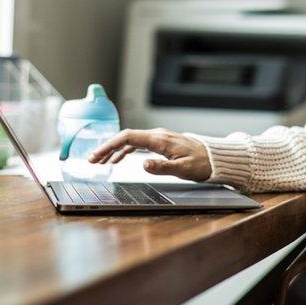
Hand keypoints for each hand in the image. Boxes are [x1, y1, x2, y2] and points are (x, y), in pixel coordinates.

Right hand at [88, 128, 211, 181]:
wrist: (214, 158)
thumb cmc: (201, 164)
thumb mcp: (183, 169)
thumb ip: (162, 167)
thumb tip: (143, 163)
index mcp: (160, 140)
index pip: (128, 137)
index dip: (109, 145)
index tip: (97, 155)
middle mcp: (157, 135)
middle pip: (125, 137)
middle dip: (106, 148)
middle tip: (91, 160)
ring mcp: (158, 138)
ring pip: (130, 141)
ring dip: (113, 150)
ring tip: (100, 161)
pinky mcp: (160, 142)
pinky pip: (137, 144)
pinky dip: (124, 150)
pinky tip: (117, 159)